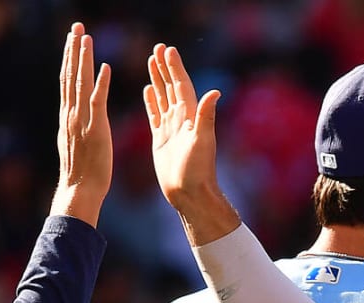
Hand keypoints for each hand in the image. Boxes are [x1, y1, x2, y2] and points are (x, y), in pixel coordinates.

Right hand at [50, 22, 111, 226]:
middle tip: (76, 26)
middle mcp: (71, 114)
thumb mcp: (74, 143)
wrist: (79, 191)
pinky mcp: (96, 130)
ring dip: (83, 58)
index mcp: (67, 116)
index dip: (69, 58)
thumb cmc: (80, 174)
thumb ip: (74, 126)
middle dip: (73, 49)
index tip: (72, 39)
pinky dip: (101, 83)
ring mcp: (82, 121)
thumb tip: (74, 116)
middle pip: (70, 74)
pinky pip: (98, 102)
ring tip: (85, 36)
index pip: (67, 80)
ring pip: (80, 82)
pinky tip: (105, 67)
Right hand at [145, 44, 238, 244]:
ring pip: (162, 97)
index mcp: (190, 117)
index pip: (181, 85)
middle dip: (164, 67)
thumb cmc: (197, 170)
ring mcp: (170, 129)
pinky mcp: (160, 139)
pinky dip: (151, 101)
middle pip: (171, 87)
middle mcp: (181, 120)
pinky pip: (154, 114)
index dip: (174, 67)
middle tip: (157, 48)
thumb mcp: (202, 140)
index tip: (167, 49)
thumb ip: (206, 115)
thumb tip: (215, 92)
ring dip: (157, 80)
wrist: (188, 193)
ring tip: (151, 61)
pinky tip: (148, 89)